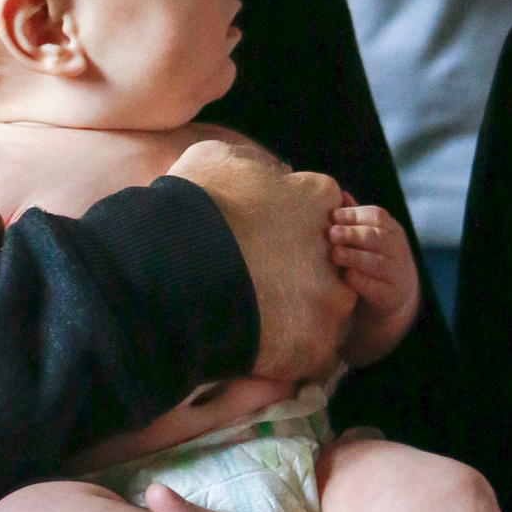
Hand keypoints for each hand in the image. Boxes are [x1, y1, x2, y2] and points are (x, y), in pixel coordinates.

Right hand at [167, 140, 355, 382]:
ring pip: (324, 309)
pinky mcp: (319, 346)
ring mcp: (331, 299)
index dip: (289, 225)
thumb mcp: (220, 158)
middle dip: (299, 271)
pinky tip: (254, 343)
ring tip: (254, 316)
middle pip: (326, 261)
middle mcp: (335, 247)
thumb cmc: (194, 204)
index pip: (318, 209)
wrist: (176, 269)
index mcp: (317, 195)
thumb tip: (269, 174)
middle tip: (258, 280)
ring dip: (296, 314)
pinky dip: (286, 352)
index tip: (263, 238)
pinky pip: (309, 353)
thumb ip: (255, 165)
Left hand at [329, 198, 419, 365]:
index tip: (332, 216)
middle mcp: (397, 250)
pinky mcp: (390, 297)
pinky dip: (361, 281)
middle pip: (376, 238)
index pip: (377, 216)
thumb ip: (356, 217)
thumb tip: (339, 193)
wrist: (394, 298)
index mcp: (392, 230)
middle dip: (352, 234)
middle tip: (330, 233)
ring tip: (334, 254)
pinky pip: (376, 288)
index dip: (354, 215)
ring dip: (354, 257)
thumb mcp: (369, 236)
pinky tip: (346, 276)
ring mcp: (396, 274)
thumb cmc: (373, 258)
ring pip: (377, 263)